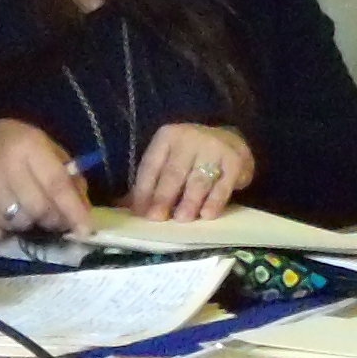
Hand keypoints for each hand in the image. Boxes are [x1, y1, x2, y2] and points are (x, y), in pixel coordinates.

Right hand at [0, 117, 93, 238]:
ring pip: (20, 221)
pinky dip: (14, 225)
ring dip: (34, 223)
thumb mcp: (55, 154)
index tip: (86, 230)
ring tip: (35, 211)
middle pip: (39, 208)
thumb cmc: (28, 147)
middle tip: (60, 221)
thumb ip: (72, 182)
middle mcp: (5, 163)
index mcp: (29, 145)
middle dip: (55, 220)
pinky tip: (16, 212)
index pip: (55, 185)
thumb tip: (83, 216)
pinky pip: (1, 226)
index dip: (72, 210)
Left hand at [125, 122, 257, 220]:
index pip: (151, 165)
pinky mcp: (234, 160)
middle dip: (163, 197)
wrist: (230, 140)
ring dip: (189, 201)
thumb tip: (122, 208)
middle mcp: (190, 138)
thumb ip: (148, 183)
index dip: (143, 190)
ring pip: (198, 180)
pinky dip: (214, 201)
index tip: (139, 212)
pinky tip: (207, 215)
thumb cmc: (191, 157)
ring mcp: (213, 147)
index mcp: (167, 137)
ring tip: (182, 219)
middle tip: (157, 218)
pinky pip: (222, 184)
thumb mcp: (168, 161)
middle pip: (173, 172)